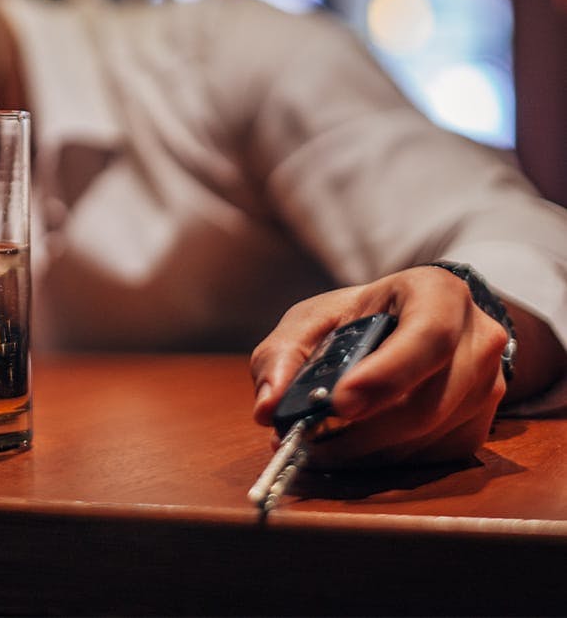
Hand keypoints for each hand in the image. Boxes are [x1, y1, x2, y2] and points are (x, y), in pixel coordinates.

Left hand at [250, 266, 508, 467]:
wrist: (413, 325)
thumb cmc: (361, 319)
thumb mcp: (314, 320)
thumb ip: (283, 354)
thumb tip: (267, 407)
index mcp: (439, 294)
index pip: (428, 336)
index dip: (387, 374)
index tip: (340, 403)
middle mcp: (478, 340)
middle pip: (425, 403)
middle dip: (360, 430)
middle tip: (307, 439)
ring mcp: (488, 388)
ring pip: (424, 439)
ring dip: (364, 451)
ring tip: (319, 442)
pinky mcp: (479, 428)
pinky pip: (428, 460)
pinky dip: (381, 460)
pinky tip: (352, 446)